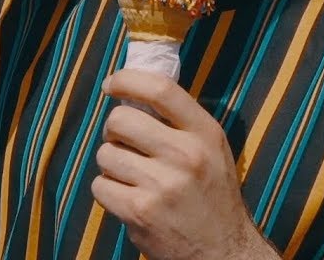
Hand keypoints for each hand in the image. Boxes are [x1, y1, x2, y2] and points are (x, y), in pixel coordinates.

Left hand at [93, 69, 279, 259]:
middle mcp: (185, 155)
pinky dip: (108, 191)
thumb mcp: (211, 149)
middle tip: (123, 143)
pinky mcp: (140, 212)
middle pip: (120, 119)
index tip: (112, 84)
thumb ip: (179, 121)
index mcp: (205, 133)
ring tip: (132, 177)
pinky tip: (128, 198)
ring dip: (111, 164)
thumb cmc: (211, 195)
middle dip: (113, 130)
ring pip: (105, 153)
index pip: (160, 89)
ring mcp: (161, 185)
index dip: (127, 79)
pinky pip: (100, 185)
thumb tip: (132, 89)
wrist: (223, 252)